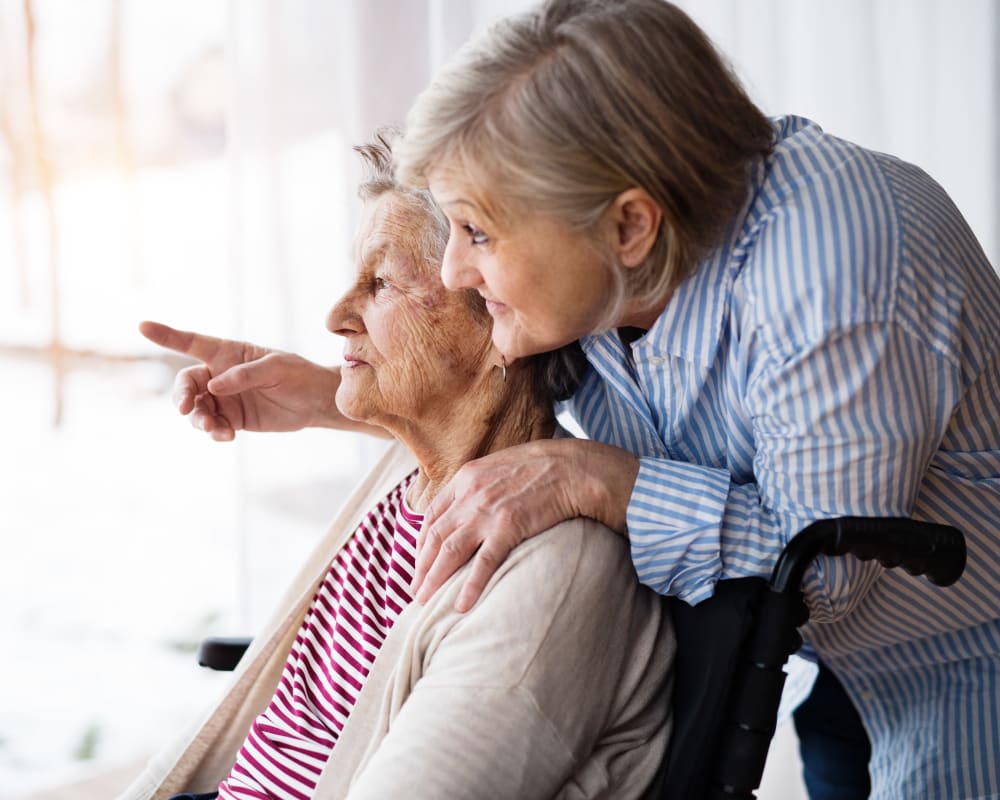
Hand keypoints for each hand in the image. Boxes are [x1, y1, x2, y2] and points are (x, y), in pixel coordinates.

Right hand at [139, 320, 342, 440]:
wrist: (315, 402)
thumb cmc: (298, 375)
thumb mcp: (277, 369)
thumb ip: (245, 375)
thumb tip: (214, 386)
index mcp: (228, 353)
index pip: (192, 342)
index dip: (167, 335)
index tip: (142, 326)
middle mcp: (219, 374)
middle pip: (186, 383)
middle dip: (182, 396)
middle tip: (188, 408)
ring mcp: (224, 398)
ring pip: (195, 409)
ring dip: (197, 419)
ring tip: (212, 427)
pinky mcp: (232, 419)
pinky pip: (212, 426)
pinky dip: (214, 431)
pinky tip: (227, 436)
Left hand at [411, 437, 638, 611]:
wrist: (575, 467)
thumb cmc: (543, 466)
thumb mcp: (501, 464)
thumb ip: (481, 483)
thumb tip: (471, 503)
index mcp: (466, 477)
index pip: (432, 514)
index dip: (421, 542)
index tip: (420, 561)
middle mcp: (470, 494)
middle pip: (435, 536)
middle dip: (421, 567)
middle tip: (415, 590)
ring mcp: (488, 511)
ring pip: (449, 551)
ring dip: (434, 579)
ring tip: (425, 601)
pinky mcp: (509, 527)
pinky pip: (484, 563)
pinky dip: (470, 586)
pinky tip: (461, 605)